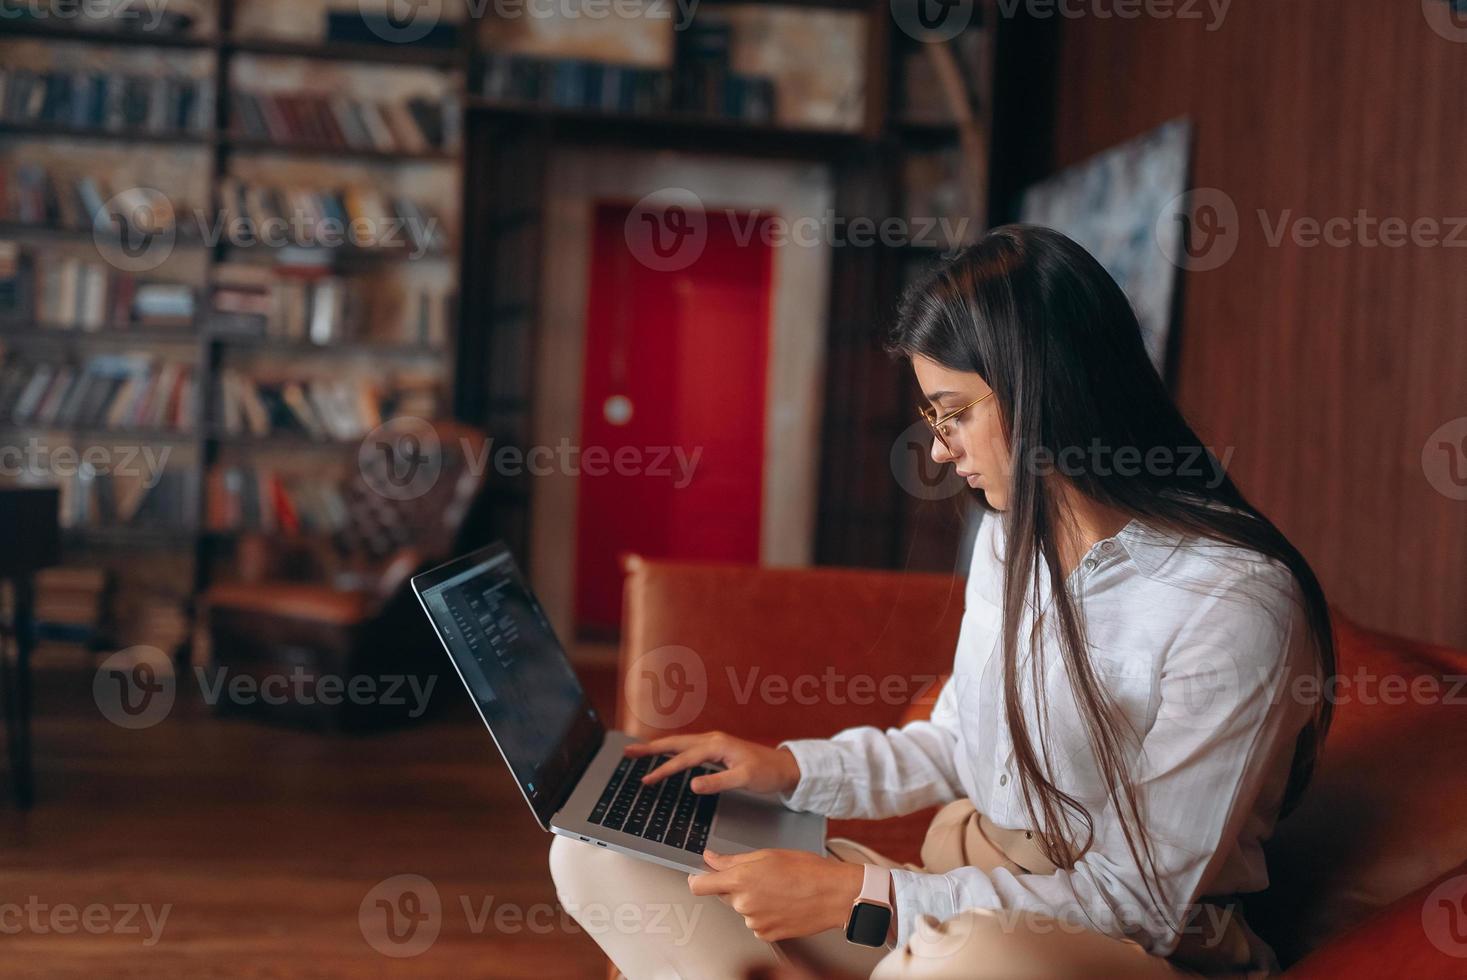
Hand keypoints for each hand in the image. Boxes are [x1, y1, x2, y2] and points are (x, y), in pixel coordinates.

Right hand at [625, 731, 800, 795]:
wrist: (784, 767)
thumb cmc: (767, 772)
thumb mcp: (744, 779)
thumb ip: (719, 782)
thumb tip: (694, 785)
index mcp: (717, 745)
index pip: (684, 758)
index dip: (663, 770)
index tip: (646, 780)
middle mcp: (713, 740)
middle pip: (675, 742)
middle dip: (650, 747)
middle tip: (628, 752)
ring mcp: (714, 743)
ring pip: (680, 744)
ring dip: (659, 747)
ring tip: (639, 752)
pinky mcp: (716, 749)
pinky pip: (688, 748)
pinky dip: (673, 751)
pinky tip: (666, 755)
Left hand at [689, 848, 864, 941]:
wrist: (833, 895)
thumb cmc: (807, 870)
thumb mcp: (767, 854)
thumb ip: (732, 859)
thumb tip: (710, 858)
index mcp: (741, 879)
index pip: (700, 885)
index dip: (697, 879)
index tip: (700, 875)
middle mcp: (743, 903)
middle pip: (724, 894)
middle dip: (736, 886)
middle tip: (762, 876)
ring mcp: (754, 922)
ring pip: (742, 908)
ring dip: (753, 900)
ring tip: (778, 889)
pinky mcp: (766, 934)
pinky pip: (756, 922)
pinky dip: (764, 914)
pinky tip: (782, 903)